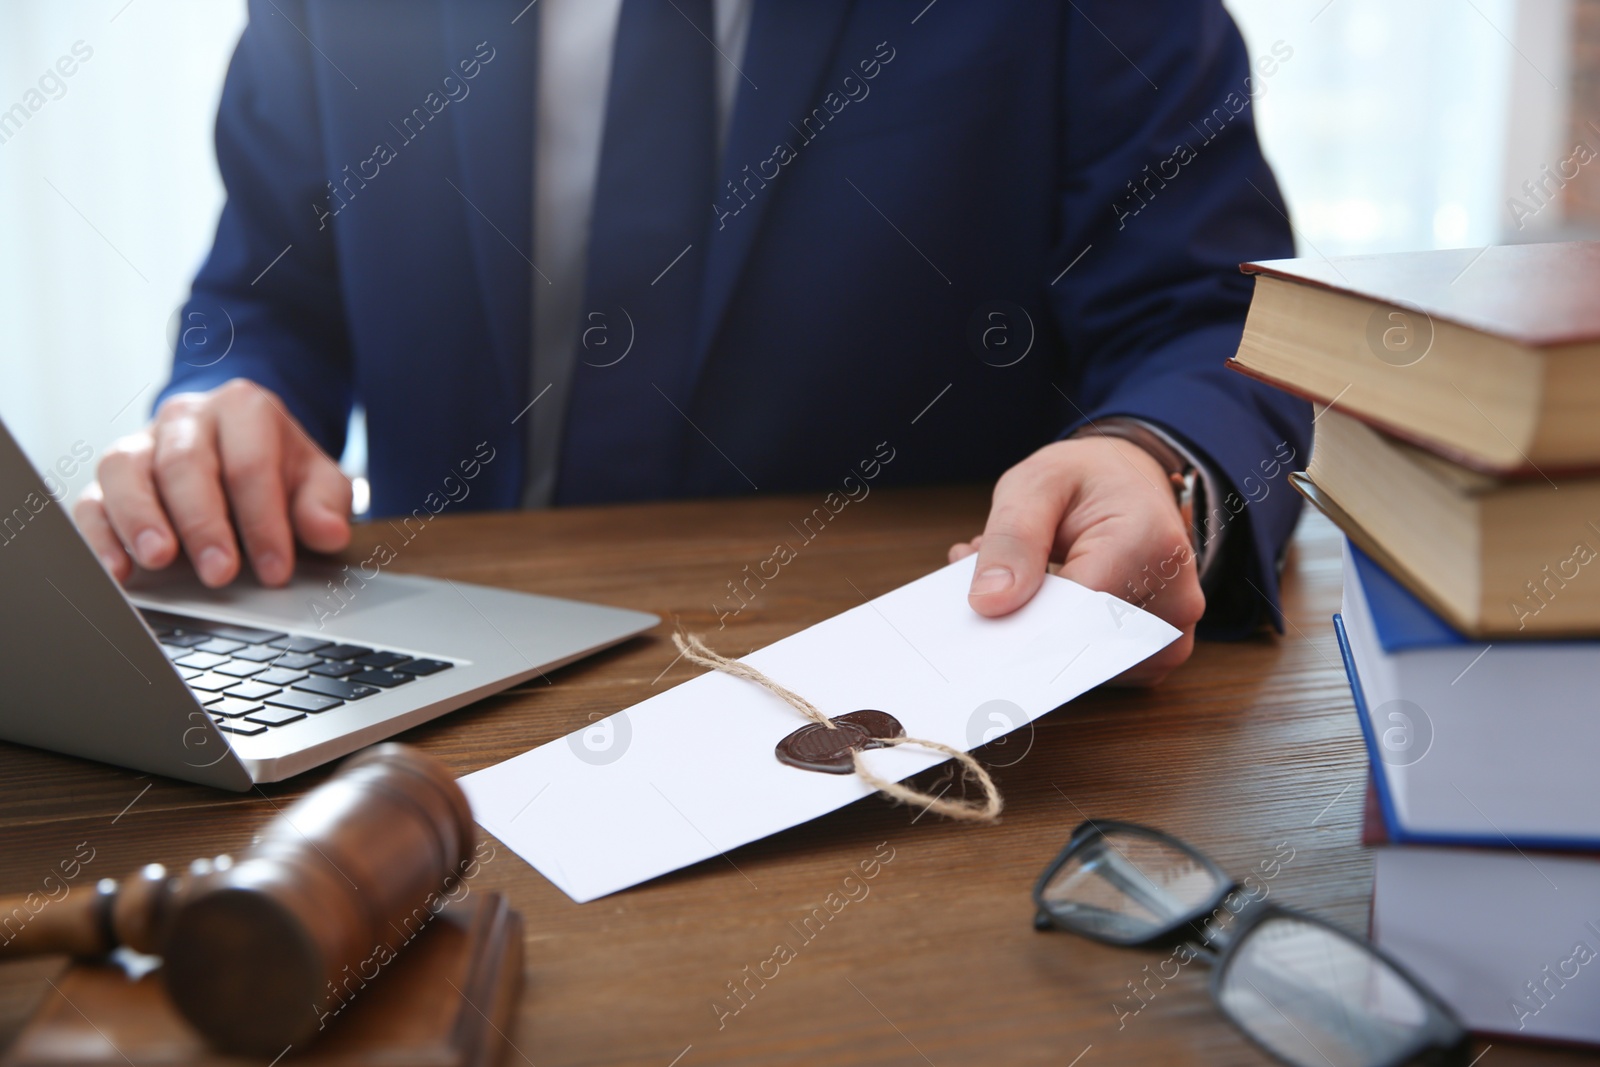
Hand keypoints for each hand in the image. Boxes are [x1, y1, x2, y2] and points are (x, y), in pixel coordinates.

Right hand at [74, 379, 351, 587]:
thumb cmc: (280, 467)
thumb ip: (325, 504)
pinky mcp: (111, 476)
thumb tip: (328, 532)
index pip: (251, 465)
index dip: (264, 521)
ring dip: (140, 519)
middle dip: (203, 523)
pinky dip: (100, 535)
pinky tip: (118, 570)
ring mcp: (143, 443)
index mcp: (244, 409)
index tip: (276, 569)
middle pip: (185, 464)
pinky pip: (92, 498)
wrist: (242, 447)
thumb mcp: (318, 480)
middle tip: (219, 572)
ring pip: (126, 470)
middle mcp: (187, 418)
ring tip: (159, 560)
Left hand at [949, 436, 1203, 684]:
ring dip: (1040, 635)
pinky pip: (1097, 671)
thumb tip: (989, 605)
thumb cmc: (1086, 480)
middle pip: (1082, 645)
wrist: (1131, 484)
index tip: (979, 613)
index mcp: (1150, 542)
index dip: (1021, 619)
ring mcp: (1171, 634)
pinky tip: (1045, 602)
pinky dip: (1060, 646)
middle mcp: (1176, 597)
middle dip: (1023, 622)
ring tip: (1021, 580)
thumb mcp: (1037, 484)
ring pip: (1084, 666)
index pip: (1076, 609)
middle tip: (983, 581)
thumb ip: (1011, 539)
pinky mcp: (1157, 656)